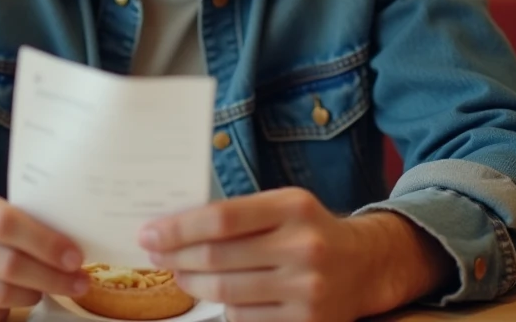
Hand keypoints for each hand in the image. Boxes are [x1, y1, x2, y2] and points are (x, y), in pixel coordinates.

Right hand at [0, 182, 89, 321]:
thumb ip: (9, 217)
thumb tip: (66, 243)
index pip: (5, 221)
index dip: (46, 243)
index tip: (75, 257)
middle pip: (6, 263)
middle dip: (51, 276)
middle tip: (76, 282)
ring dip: (32, 295)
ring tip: (43, 289)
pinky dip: (4, 313)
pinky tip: (9, 303)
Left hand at [139, 187, 451, 321]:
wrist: (366, 266)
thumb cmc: (309, 231)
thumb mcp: (283, 206)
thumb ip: (237, 214)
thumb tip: (174, 228)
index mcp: (293, 207)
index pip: (221, 218)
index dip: (178, 228)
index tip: (149, 233)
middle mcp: (304, 247)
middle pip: (218, 258)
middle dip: (176, 257)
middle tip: (153, 254)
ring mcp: (308, 289)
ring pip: (227, 293)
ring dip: (193, 284)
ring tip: (179, 273)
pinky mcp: (308, 321)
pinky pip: (246, 318)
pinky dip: (224, 308)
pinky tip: (217, 294)